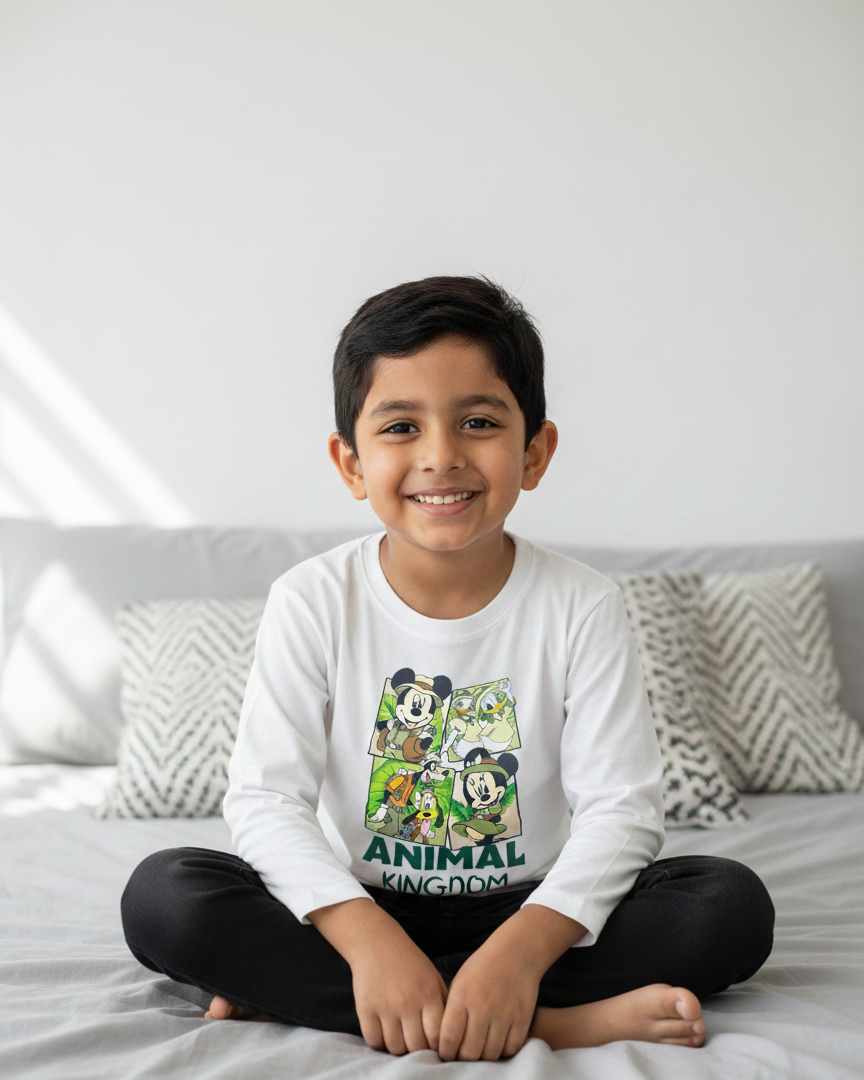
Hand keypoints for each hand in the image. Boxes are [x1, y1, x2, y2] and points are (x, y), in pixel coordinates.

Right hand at [351, 939, 448, 1055]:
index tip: (433, 1046)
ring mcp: (385, 1006)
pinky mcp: (366, 1007)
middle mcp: (408, 1001)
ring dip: (398, 1048)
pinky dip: (379, 1043)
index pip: (437, 1037)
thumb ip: (443, 1004)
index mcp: (428, 994)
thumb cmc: (409, 962)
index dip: (437, 1048)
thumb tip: (451, 1034)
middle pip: (416, 1047)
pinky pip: (374, 1041)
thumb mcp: (433, 977)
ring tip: (400, 1038)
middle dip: (417, 1050)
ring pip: (395, 1047)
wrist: (376, 941)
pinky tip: (384, 1033)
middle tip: (415, 1044)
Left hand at [436, 902, 586, 1061]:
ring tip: (481, 1049)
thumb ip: (451, 1012)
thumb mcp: (459, 983)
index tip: (446, 1054)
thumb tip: (443, 1044)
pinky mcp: (522, 1018)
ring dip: (484, 1057)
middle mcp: (482, 1007)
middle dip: (464, 1059)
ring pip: (490, 1054)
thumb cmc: (482, 968)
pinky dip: (503, 1051)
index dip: (445, 1053)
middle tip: (463, 1055)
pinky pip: (511, 1049)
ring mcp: (504, 1013)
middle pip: (469, 1052)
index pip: (448, 1038)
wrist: (516, 952)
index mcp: (462, 997)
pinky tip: (498, 1043)